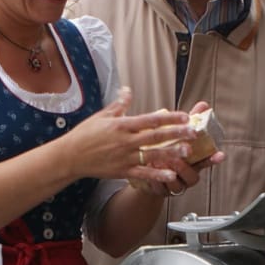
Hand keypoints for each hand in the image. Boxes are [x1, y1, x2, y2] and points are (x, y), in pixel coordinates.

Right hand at [70, 87, 196, 184]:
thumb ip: (119, 104)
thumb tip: (128, 90)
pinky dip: (156, 174)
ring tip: (187, 152)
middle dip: (176, 134)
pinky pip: (142, 174)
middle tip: (193, 132)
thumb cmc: (85, 135)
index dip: (169, 117)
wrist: (71, 156)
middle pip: (156, 136)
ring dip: (171, 153)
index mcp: (122, 125)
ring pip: (152, 155)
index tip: (184, 116)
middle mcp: (125, 141)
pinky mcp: (122, 171)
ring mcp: (124, 157)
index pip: (150, 119)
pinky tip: (170, 175)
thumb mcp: (102, 115)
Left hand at [135, 101, 223, 196]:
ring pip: (175, 184)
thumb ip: (192, 121)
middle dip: (183, 167)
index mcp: (194, 163)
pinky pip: (159, 188)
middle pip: (191, 175)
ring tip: (157, 164)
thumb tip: (203, 104)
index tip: (221, 155)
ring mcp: (175, 185)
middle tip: (176, 158)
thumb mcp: (179, 135)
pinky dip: (154, 181)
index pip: (207, 161)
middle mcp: (187, 176)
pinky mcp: (161, 191)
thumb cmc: (169, 150)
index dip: (214, 159)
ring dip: (167, 175)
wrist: (150, 174)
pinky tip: (149, 173)